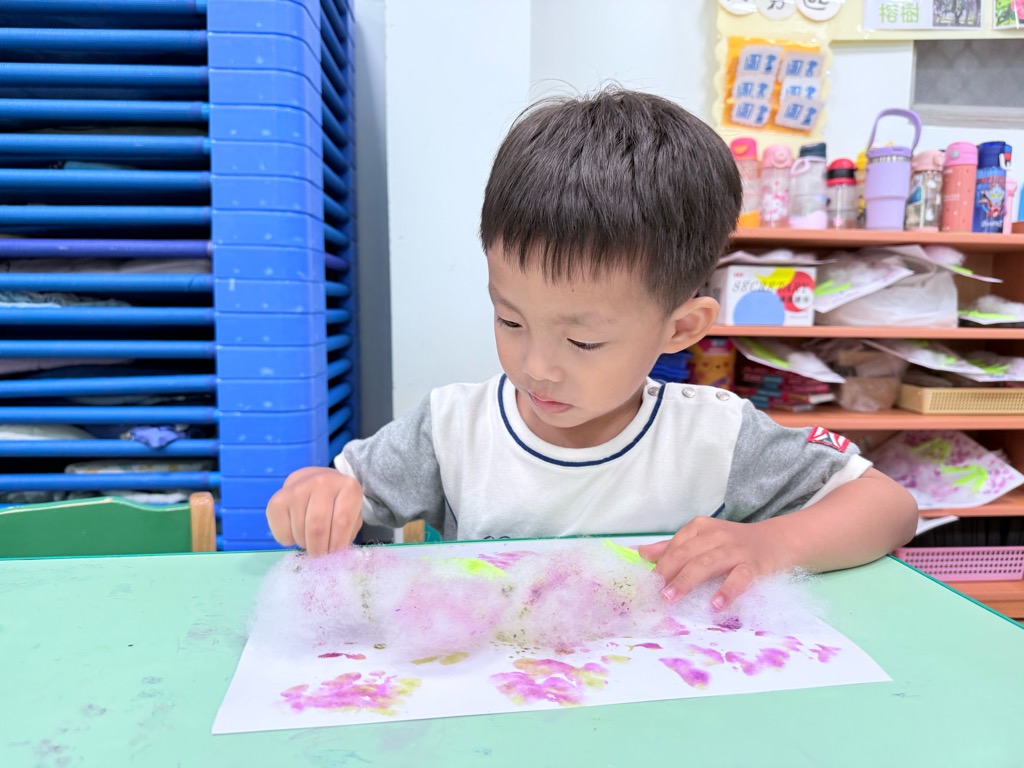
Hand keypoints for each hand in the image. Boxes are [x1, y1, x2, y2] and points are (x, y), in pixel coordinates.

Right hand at [266, 467, 363, 554]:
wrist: (312, 481)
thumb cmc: (336, 504)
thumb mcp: (352, 514)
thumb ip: (348, 533)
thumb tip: (337, 556)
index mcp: (347, 487)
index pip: (342, 522)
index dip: (338, 545)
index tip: (335, 556)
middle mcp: (322, 482)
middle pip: (317, 528)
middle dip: (319, 550)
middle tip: (320, 558)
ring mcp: (297, 489)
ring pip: (299, 531)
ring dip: (305, 544)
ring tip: (310, 540)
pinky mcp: (277, 499)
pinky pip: (282, 533)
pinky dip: (289, 541)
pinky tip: (297, 532)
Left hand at [637, 517, 786, 611]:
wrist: (778, 541)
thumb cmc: (734, 544)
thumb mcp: (703, 540)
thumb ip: (673, 547)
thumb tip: (641, 553)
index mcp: (701, 528)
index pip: (676, 546)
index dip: (660, 564)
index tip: (646, 583)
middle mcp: (716, 536)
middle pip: (687, 553)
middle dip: (668, 572)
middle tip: (655, 592)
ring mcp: (735, 549)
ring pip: (707, 563)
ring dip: (687, 580)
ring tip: (672, 598)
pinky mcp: (754, 564)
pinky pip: (739, 577)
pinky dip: (727, 590)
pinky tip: (716, 604)